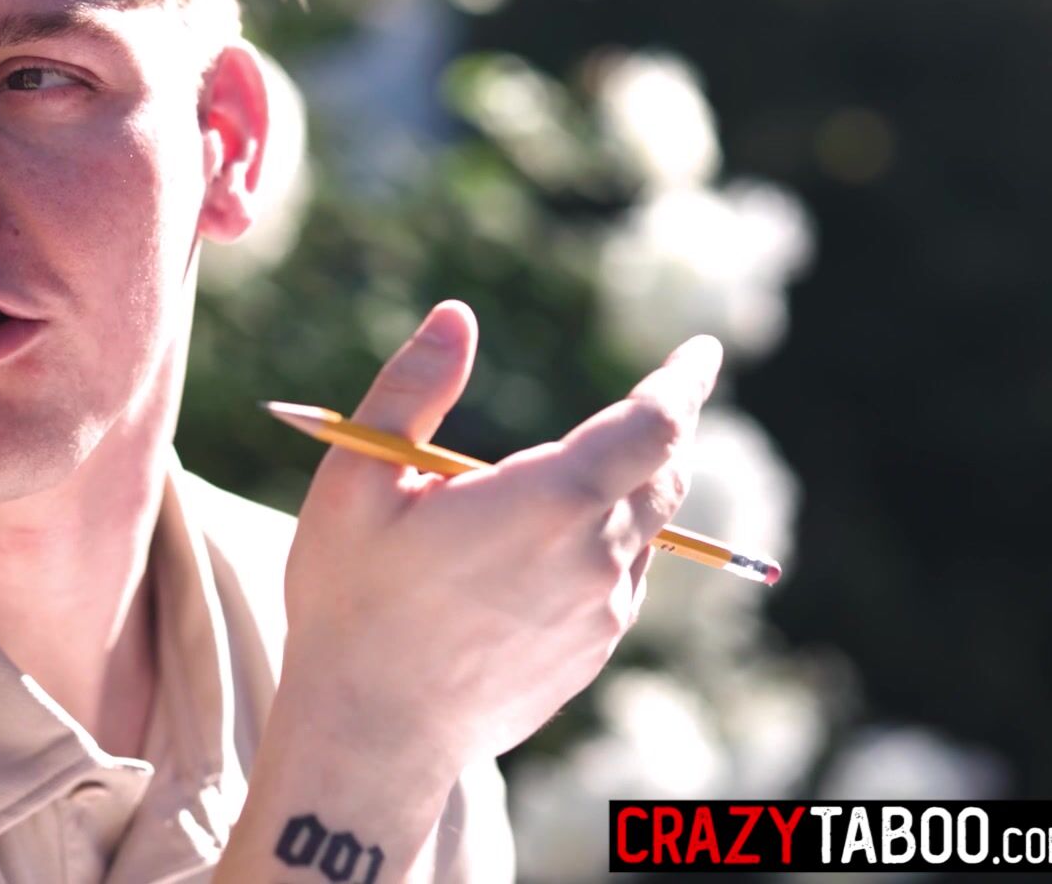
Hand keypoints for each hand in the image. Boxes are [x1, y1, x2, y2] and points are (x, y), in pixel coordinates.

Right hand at [277, 300, 721, 783]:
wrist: (370, 736)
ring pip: (642, 530)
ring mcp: (601, 614)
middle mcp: (593, 557)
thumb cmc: (351, 601)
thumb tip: (456, 315)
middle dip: (665, 427)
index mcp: (546, 502)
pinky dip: (601, 547)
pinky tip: (535, 558)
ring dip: (625, 491)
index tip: (700, 351)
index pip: (655, 425)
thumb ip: (411, 389)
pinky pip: (618, 581)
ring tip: (560, 484)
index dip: (684, 382)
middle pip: (663, 473)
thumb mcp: (356, 480)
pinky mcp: (592, 654)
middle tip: (655, 396)